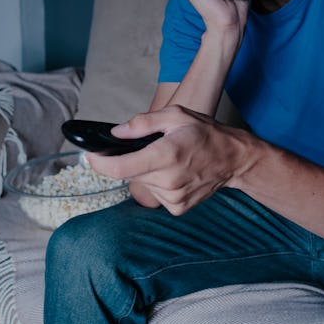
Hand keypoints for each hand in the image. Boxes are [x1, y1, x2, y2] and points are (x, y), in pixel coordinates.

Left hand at [86, 106, 254, 214]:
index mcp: (167, 154)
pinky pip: (155, 195)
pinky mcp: (177, 207)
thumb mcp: (176, 115)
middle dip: (131, 160)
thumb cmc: (206, 133)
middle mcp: (169, 180)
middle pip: (130, 174)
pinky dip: (158, 183)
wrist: (234, 159)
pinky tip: (174, 173)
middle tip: (151, 147)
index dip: (99, 163)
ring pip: (142, 184)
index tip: (88, 156)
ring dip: (146, 171)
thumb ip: (143, 122)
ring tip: (169, 159)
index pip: (121, 167)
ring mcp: (173, 197)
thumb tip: (115, 132)